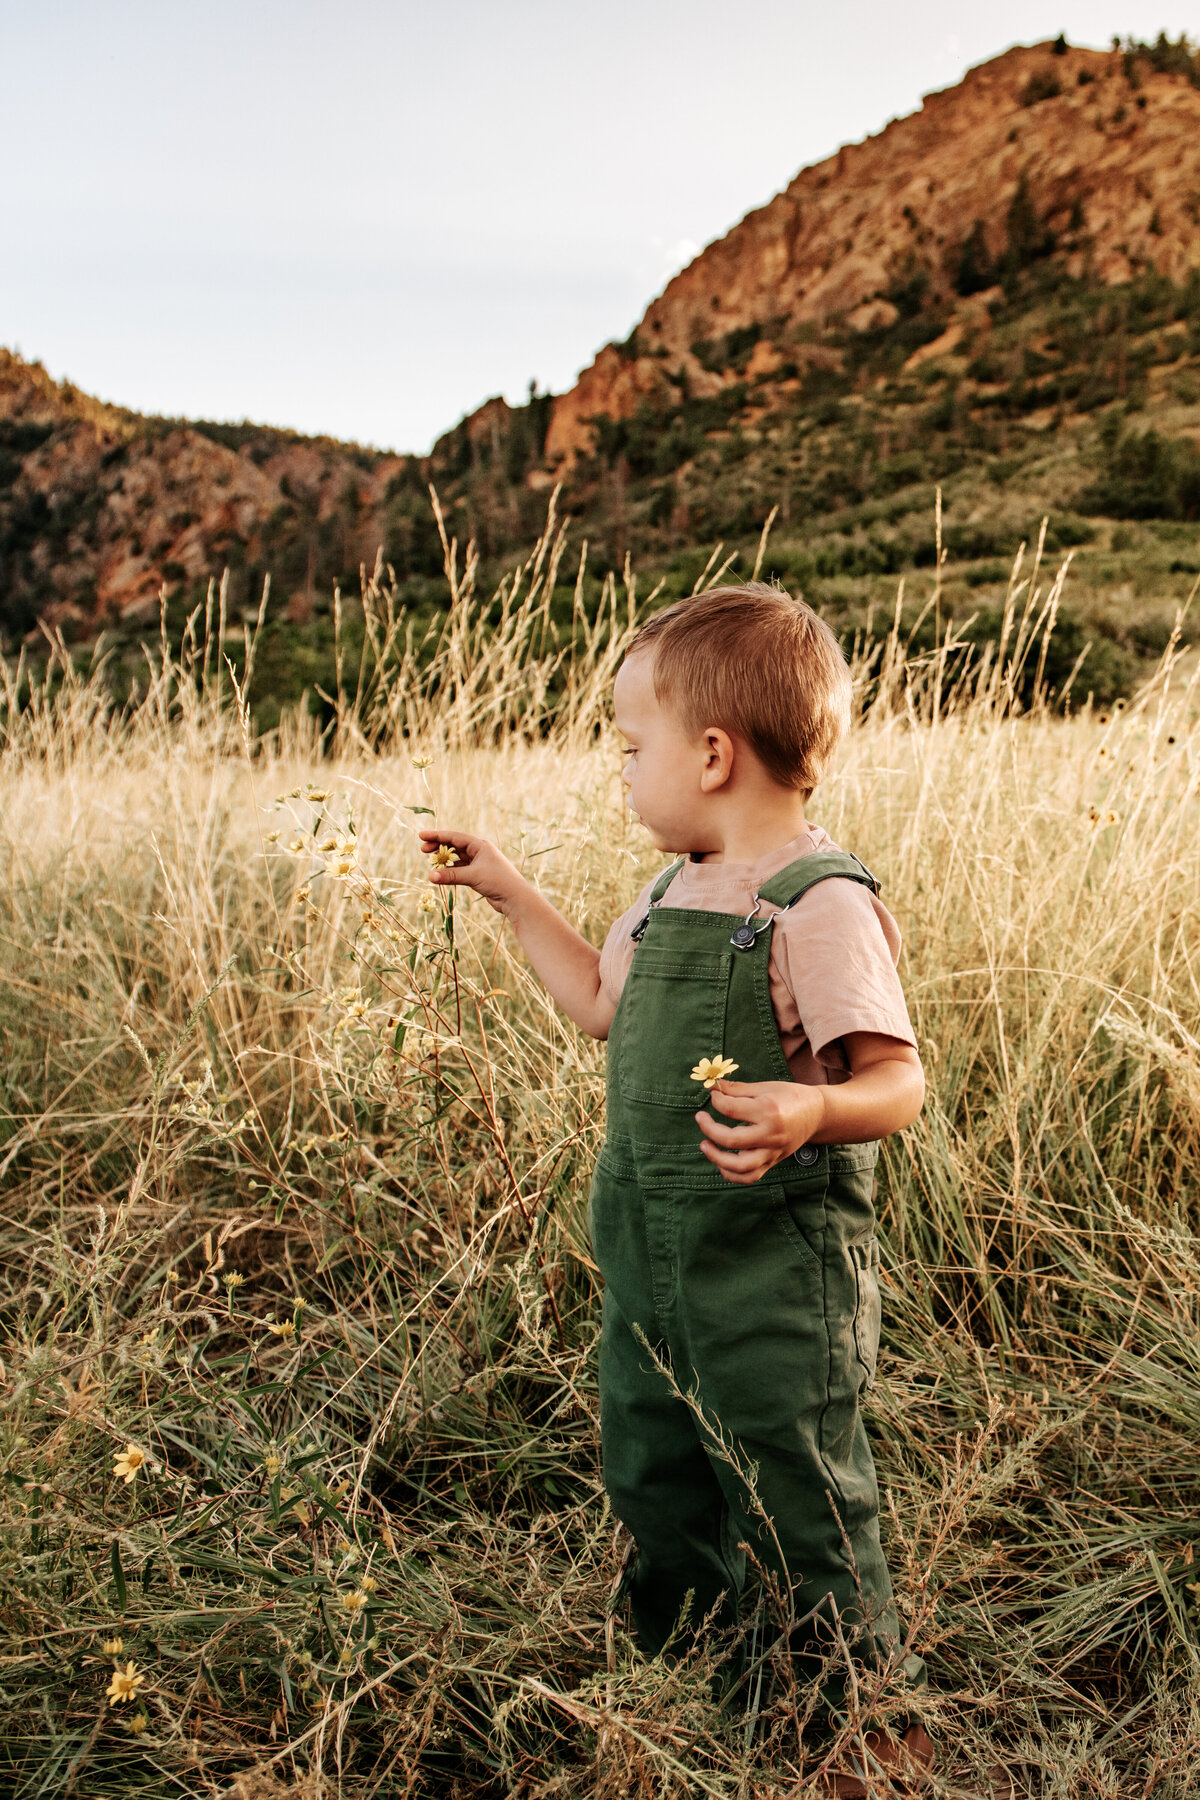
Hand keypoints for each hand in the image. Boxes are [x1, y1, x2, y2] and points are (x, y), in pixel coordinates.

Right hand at [418, 827, 528, 917]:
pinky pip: (460, 869)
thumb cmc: (498, 882)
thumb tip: (430, 876)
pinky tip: (441, 873)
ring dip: (444, 859)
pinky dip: (450, 870)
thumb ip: (450, 876)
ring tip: (430, 861)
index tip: (421, 836)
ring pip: (457, 858)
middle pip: (454, 845)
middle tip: (423, 850)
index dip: (437, 835)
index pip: (454, 837)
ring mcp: (479, 863)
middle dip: (438, 846)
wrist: (515, 898)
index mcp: (480, 845)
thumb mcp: (472, 876)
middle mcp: (480, 851)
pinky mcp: (478, 875)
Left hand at [695, 1078, 825, 1185]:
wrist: (816, 1114)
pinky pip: (750, 1176)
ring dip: (717, 1158)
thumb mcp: (765, 1087)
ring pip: (740, 1166)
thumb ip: (737, 1090)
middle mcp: (770, 1134)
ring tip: (705, 1145)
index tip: (713, 1096)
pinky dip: (731, 1174)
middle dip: (709, 1129)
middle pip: (731, 1139)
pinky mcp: (773, 1161)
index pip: (730, 1109)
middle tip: (700, 1118)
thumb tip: (713, 1087)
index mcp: (768, 1111)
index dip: (715, 1101)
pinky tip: (721, 1162)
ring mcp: (772, 1151)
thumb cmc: (789, 1096)